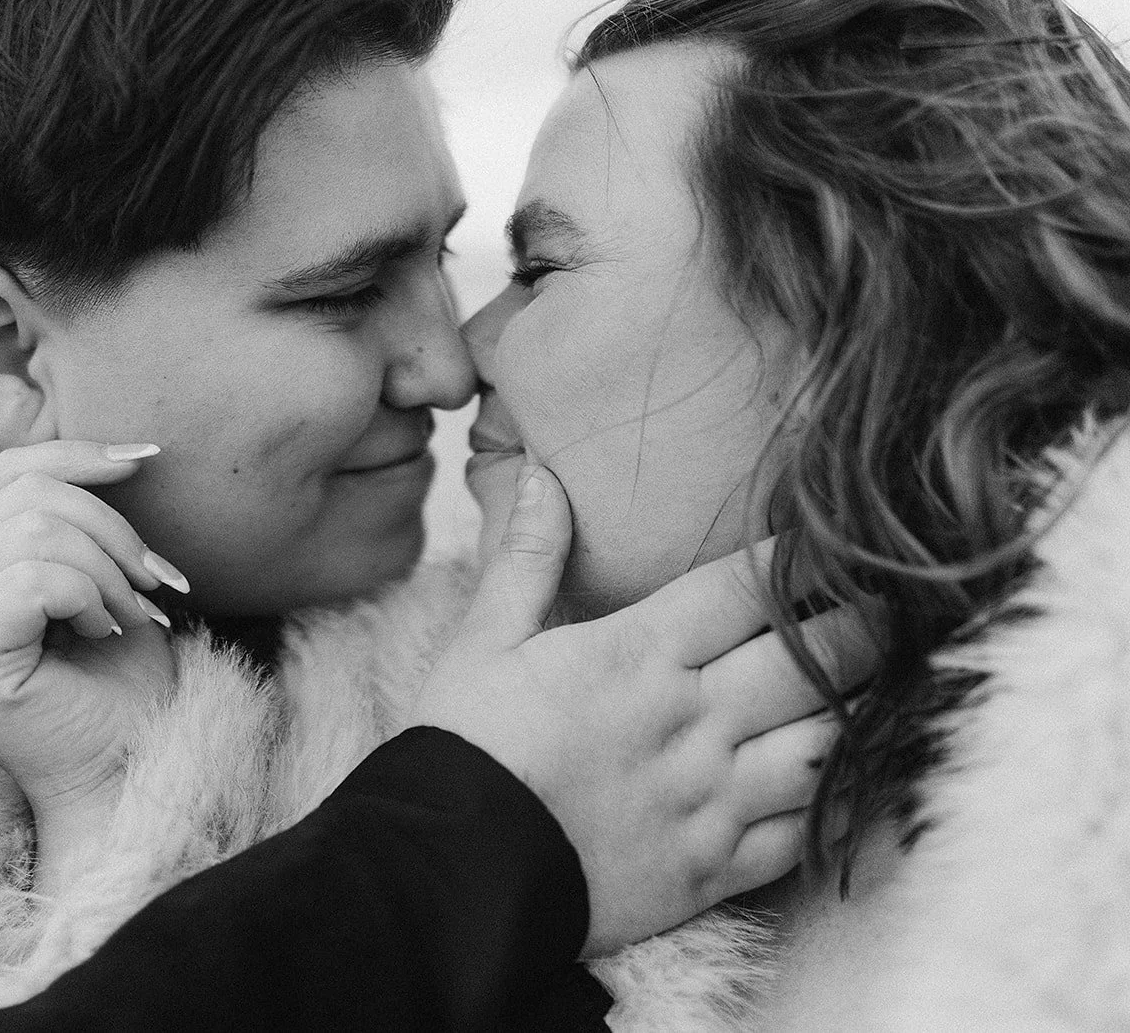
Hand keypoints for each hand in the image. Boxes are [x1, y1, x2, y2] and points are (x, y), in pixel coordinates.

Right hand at [0, 441, 186, 851]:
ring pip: (35, 534)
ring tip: (129, 618)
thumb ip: (44, 520)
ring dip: (108, 572)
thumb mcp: (91, 576)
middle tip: (152, 587)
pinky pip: (34, 580)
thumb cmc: (118, 683)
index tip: (148, 462)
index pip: (9, 470)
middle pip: (28, 494)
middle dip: (113, 531)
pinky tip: (101, 634)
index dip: (81, 453)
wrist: (128, 770)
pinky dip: (89, 599)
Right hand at [411, 465, 875, 956]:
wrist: (454, 874)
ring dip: (867, 708)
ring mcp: (712, 797)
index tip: (836, 538)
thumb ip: (525, 557)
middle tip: (895, 603)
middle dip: (865, 623)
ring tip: (891, 682)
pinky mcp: (715, 866)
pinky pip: (806, 831)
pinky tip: (858, 778)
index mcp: (638, 655)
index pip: (747, 587)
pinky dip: (842, 803)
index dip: (802, 555)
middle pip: (812, 657)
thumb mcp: (480, 640)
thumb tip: (541, 476)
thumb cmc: (464, 748)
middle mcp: (693, 720)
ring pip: (827, 742)